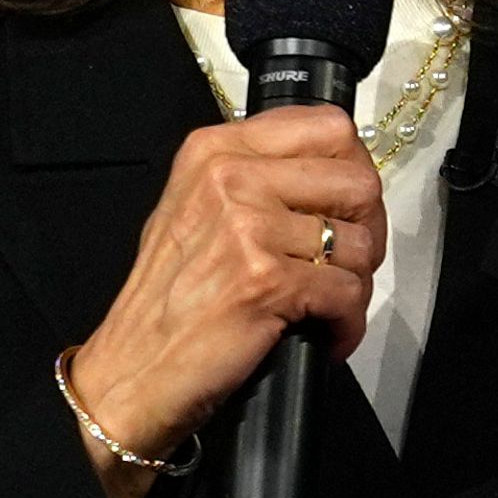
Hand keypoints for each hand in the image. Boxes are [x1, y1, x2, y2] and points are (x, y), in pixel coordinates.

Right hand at [66, 109, 384, 497]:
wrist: (130, 370)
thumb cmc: (167, 299)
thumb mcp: (195, 209)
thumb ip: (256, 178)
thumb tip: (332, 175)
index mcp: (216, 150)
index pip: (328, 127)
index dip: (355, 170)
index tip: (348, 208)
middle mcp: (230, 177)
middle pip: (357, 181)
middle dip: (368, 230)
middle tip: (349, 264)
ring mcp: (247, 227)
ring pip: (358, 243)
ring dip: (357, 284)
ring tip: (329, 306)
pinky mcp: (266, 281)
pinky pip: (347, 294)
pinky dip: (346, 324)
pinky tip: (326, 336)